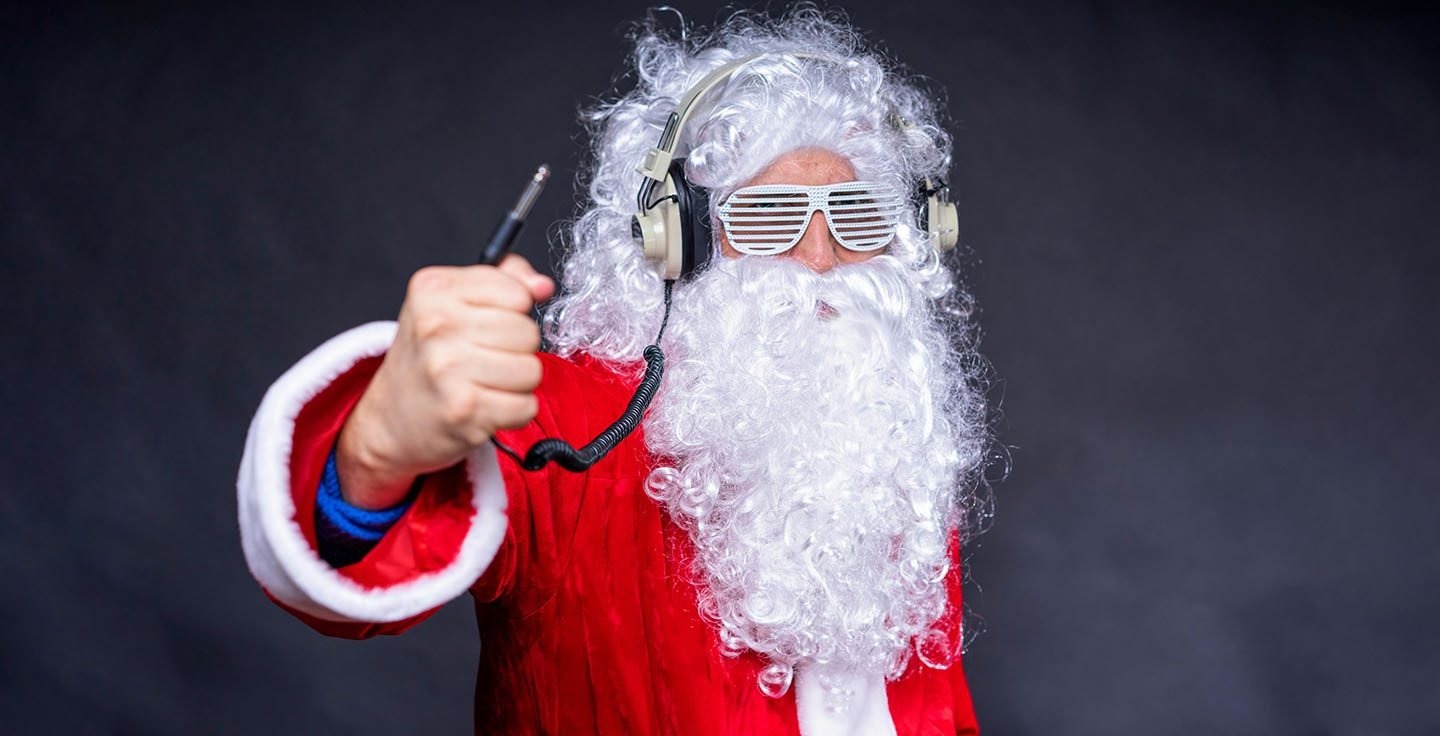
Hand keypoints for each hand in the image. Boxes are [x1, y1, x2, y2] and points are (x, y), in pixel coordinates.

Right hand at [335, 255, 554, 508]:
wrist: (390, 416)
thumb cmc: (427, 357)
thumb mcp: (452, 302)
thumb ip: (504, 281)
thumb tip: (542, 286)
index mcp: (433, 290)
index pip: (517, 292)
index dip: (515, 311)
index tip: (490, 323)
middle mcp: (436, 326)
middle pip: (528, 333)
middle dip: (517, 349)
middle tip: (486, 358)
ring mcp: (448, 368)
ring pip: (531, 370)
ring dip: (518, 383)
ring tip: (487, 382)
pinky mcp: (463, 408)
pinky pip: (525, 406)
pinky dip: (514, 411)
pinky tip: (487, 405)